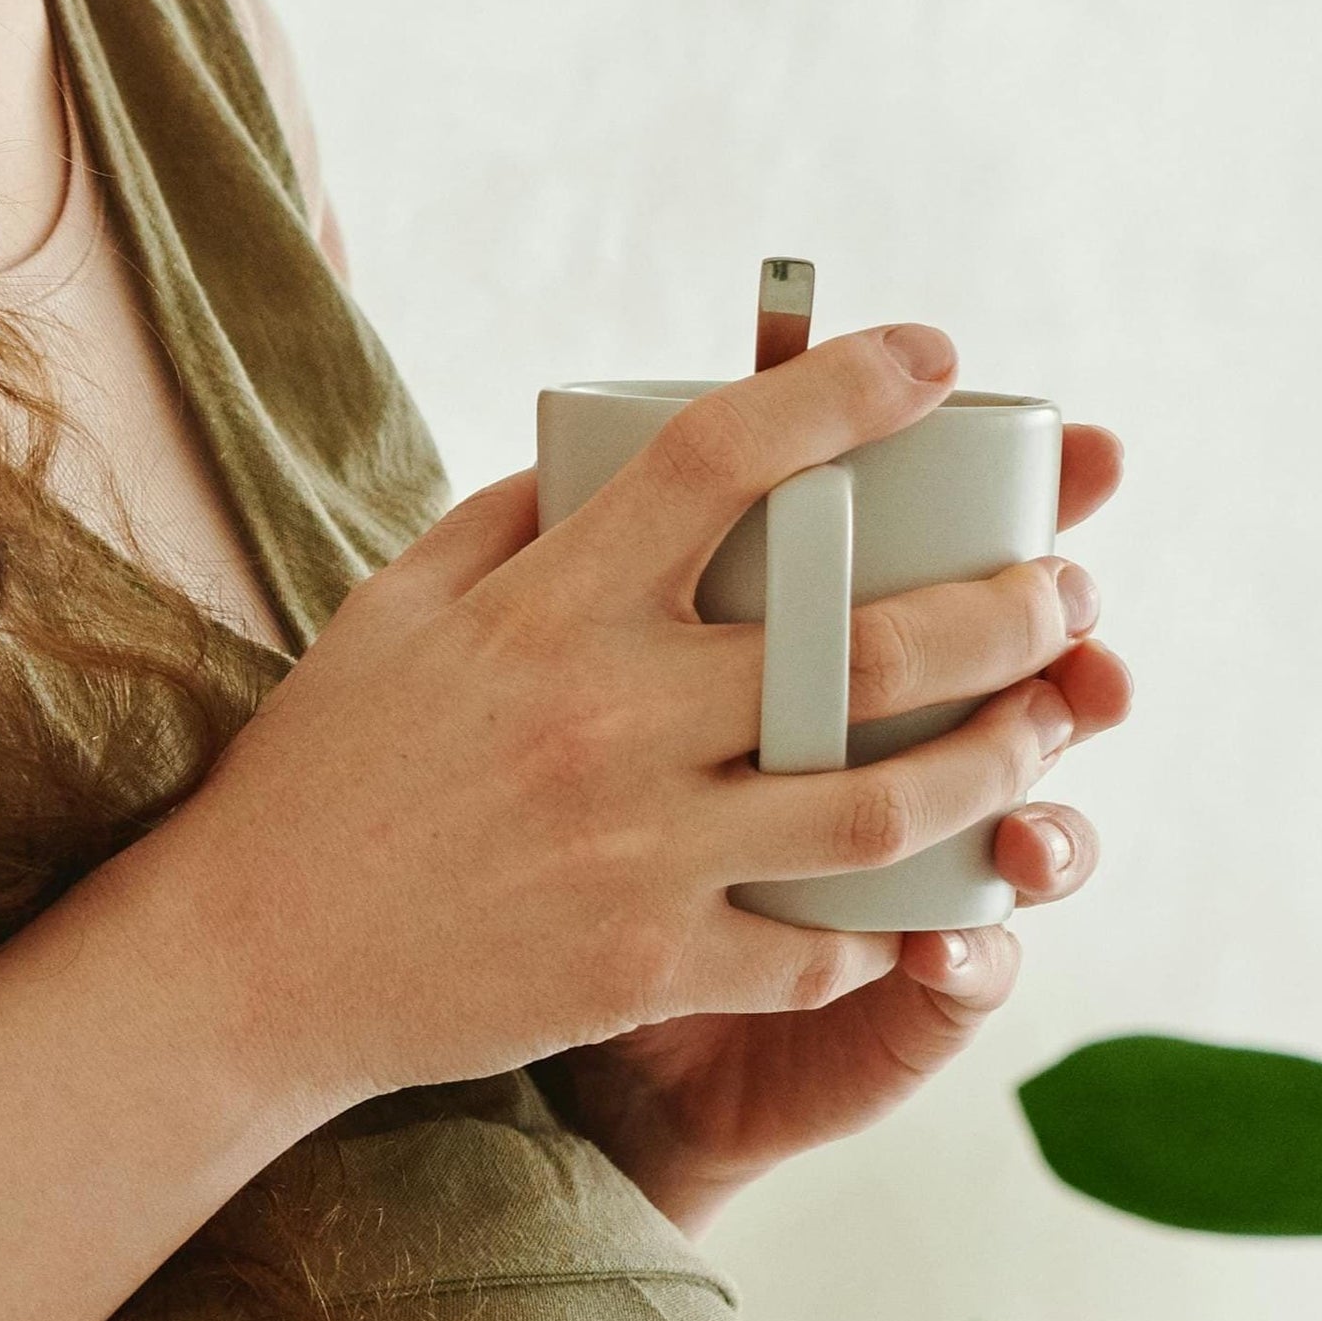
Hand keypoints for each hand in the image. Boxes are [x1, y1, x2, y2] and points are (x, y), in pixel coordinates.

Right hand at [111, 325, 1109, 1121]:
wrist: (252, 958)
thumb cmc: (329, 765)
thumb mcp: (401, 607)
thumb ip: (519, 518)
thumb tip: (623, 445)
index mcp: (549, 607)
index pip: (721, 459)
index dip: (844, 390)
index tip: (934, 354)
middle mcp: (608, 719)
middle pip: (861, 643)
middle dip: (1005, 605)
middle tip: (1069, 584)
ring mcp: (638, 851)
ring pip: (884, 802)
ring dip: (1001, 756)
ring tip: (1053, 722)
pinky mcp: (648, 966)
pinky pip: (821, 946)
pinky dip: (897, 922)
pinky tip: (939, 894)